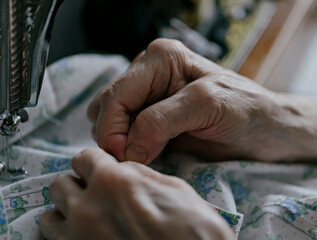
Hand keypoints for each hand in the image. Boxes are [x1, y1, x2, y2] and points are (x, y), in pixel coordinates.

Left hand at [39, 148, 234, 239]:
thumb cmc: (192, 228)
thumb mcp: (173, 188)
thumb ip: (140, 174)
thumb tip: (125, 170)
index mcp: (113, 181)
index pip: (84, 157)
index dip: (94, 161)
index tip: (99, 167)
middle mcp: (88, 208)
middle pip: (61, 183)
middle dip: (77, 183)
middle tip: (93, 191)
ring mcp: (79, 237)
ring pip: (50, 215)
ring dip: (66, 210)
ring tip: (85, 215)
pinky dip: (65, 233)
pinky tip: (85, 233)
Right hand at [87, 38, 282, 163]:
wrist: (265, 129)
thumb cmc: (246, 110)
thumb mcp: (207, 105)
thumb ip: (162, 121)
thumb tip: (126, 149)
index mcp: (161, 59)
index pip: (115, 94)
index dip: (112, 128)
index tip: (124, 157)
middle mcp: (150, 73)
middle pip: (106, 106)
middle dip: (115, 135)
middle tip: (136, 159)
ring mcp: (150, 96)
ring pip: (110, 120)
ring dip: (122, 142)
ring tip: (149, 155)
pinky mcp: (154, 118)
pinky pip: (126, 133)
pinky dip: (130, 147)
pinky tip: (151, 154)